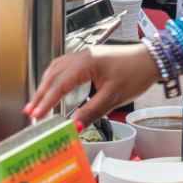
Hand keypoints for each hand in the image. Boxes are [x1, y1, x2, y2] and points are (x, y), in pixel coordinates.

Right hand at [25, 43, 158, 126]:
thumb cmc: (135, 74)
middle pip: (54, 74)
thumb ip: (90, 113)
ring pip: (58, 68)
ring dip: (46, 84)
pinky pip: (66, 66)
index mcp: (86, 63)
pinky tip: (54, 87)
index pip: (59, 84)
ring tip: (37, 102)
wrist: (152, 59)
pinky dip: (56, 78)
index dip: (46, 101)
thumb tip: (72, 128)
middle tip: (30, 111)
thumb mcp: (112, 98)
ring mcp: (86, 54)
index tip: (36, 115)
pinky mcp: (90, 57)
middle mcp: (83, 56)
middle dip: (41, 93)